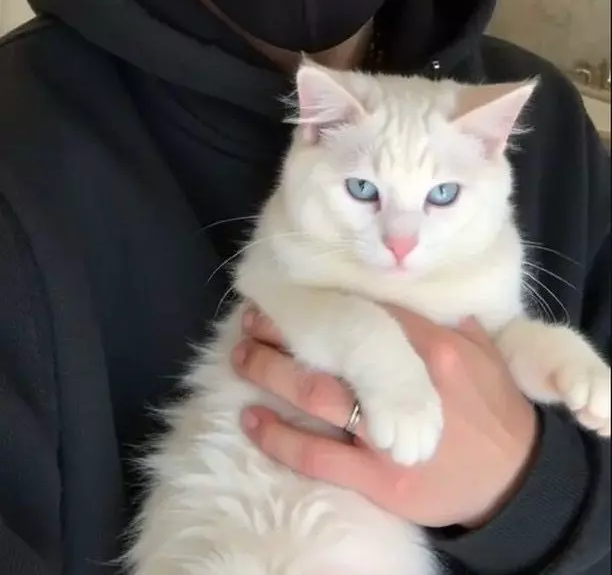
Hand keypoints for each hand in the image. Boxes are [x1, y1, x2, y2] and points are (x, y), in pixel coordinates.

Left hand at [232, 307, 538, 528]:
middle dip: (285, 334)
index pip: (368, 316)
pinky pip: (316, 456)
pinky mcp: (378, 478)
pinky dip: (279, 437)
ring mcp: (388, 435)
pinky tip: (251, 419)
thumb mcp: (487, 358)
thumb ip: (458, 326)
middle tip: (252, 320)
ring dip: (272, 373)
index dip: (328, 304)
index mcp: (431, 350)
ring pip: (315, 396)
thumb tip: (435, 300)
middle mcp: (405, 386)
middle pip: (331, 352)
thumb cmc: (498, 415)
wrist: (516, 484)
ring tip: (242, 356)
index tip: (297, 296)